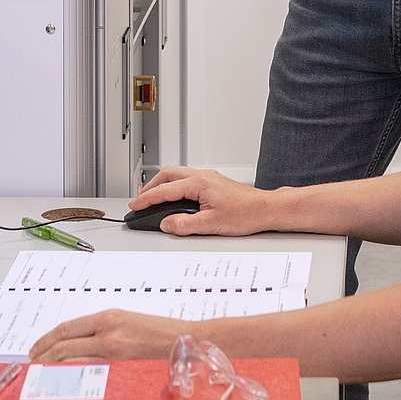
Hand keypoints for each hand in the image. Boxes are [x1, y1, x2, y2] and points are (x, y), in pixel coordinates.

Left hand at [30, 309, 191, 362]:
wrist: (184, 340)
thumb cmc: (158, 331)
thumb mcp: (126, 323)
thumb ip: (102, 330)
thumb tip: (76, 342)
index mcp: (108, 317)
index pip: (67, 328)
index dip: (46, 340)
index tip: (36, 348)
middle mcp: (108, 331)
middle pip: (64, 343)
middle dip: (43, 355)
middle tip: (32, 363)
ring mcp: (114, 350)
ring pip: (72, 359)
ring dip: (53, 367)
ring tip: (42, 373)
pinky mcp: (121, 365)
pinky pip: (89, 372)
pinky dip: (73, 376)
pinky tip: (65, 381)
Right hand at [130, 166, 274, 236]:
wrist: (265, 209)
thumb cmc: (246, 214)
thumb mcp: (211, 225)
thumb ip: (185, 225)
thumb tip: (167, 224)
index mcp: (199, 183)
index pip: (165, 190)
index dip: (147, 199)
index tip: (135, 206)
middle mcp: (202, 176)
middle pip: (167, 174)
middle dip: (150, 186)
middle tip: (140, 200)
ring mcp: (208, 178)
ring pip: (177, 174)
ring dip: (162, 185)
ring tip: (152, 198)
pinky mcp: (213, 183)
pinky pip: (186, 179)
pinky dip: (174, 186)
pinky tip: (173, 197)